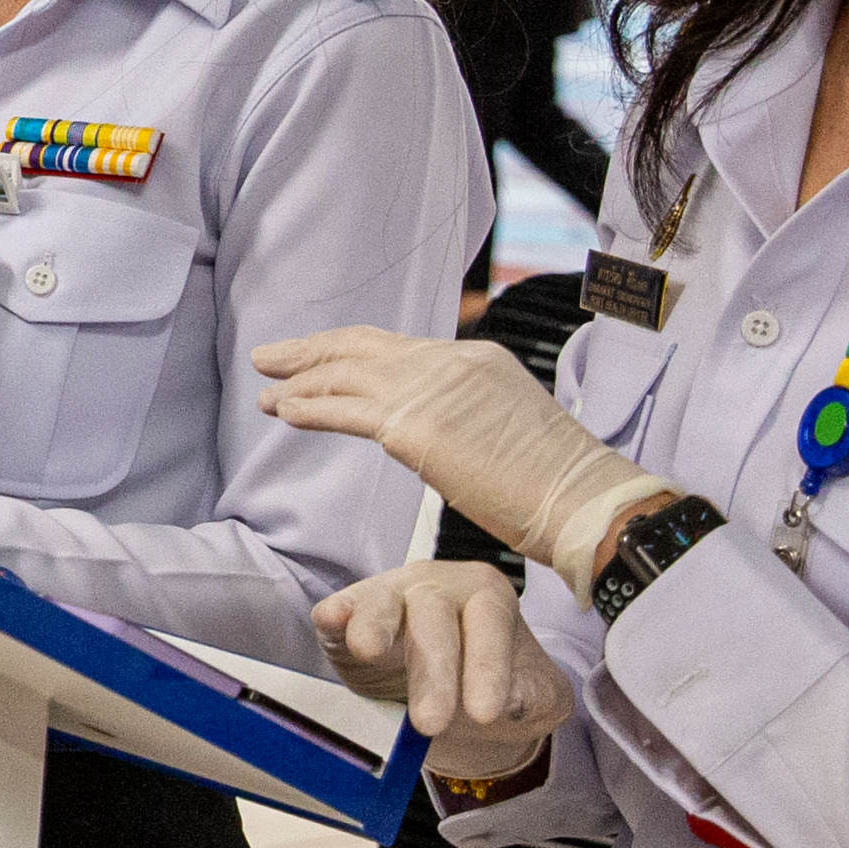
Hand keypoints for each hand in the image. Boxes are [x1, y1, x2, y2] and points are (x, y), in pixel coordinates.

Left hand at [256, 325, 673, 597]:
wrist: (583, 500)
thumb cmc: (554, 482)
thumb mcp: (506, 424)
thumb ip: (464, 413)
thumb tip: (430, 429)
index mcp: (473, 358)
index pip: (395, 346)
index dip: (348, 351)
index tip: (316, 358)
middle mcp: (449, 362)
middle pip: (361, 346)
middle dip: (310, 351)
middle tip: (270, 357)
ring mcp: (431, 391)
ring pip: (345, 375)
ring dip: (298, 381)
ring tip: (265, 390)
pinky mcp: (416, 428)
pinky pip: (345, 411)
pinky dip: (309, 409)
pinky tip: (284, 411)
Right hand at [312, 559, 572, 782]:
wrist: (452, 688)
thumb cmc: (493, 684)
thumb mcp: (534, 695)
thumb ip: (535, 696)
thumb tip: (510, 699)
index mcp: (487, 596)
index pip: (489, 623)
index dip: (487, 668)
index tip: (485, 713)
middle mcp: (437, 587)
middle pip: (434, 615)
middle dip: (432, 670)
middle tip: (430, 723)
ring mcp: (388, 595)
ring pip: (383, 604)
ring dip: (375, 627)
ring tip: (367, 650)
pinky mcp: (348, 614)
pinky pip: (338, 609)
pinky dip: (335, 615)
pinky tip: (332, 621)